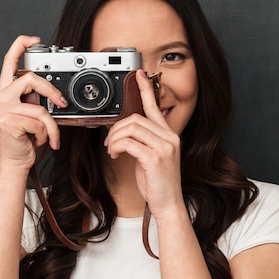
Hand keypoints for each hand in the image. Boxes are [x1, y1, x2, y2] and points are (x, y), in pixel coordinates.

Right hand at [0, 36, 68, 169]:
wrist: (14, 163)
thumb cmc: (24, 139)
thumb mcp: (30, 114)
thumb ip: (34, 99)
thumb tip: (54, 92)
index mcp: (4, 92)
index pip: (9, 61)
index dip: (20, 45)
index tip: (34, 39)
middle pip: (31, 79)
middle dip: (51, 92)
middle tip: (61, 104)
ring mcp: (1, 108)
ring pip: (39, 107)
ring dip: (49, 125)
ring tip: (47, 136)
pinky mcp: (7, 121)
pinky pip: (39, 121)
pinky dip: (45, 133)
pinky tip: (36, 141)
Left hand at [104, 70, 184, 215]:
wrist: (169, 204)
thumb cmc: (158, 183)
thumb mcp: (151, 158)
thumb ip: (143, 141)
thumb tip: (123, 131)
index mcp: (169, 135)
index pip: (155, 106)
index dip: (146, 89)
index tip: (139, 75)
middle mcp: (169, 137)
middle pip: (135, 118)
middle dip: (116, 128)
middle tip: (109, 142)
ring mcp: (164, 147)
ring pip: (130, 128)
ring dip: (114, 138)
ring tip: (111, 150)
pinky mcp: (155, 157)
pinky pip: (128, 143)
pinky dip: (116, 147)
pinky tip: (114, 155)